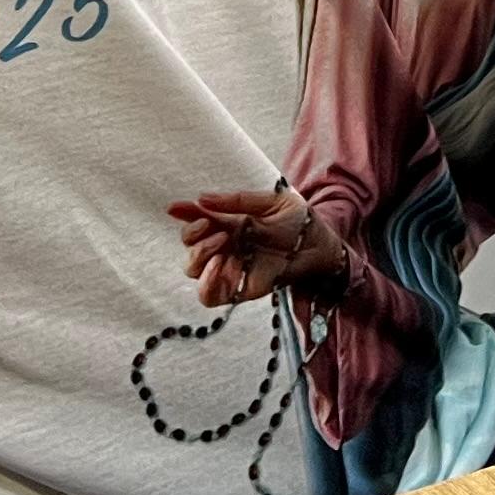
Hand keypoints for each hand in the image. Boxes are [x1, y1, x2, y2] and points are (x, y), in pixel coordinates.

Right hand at [168, 187, 351, 303]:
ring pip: (193, 270)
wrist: (319, 244)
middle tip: (210, 225)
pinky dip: (207, 282)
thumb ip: (237, 201)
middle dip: (191, 235)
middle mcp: (226, 247)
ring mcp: (231, 268)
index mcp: (230, 224)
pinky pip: (209, 295)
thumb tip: (202, 199)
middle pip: (190, 248)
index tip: (175, 208)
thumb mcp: (269, 201)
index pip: (198, 221)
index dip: (183, 214)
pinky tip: (222, 264)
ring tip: (222, 240)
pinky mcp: (239, 289)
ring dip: (198, 255)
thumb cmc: (298, 221)